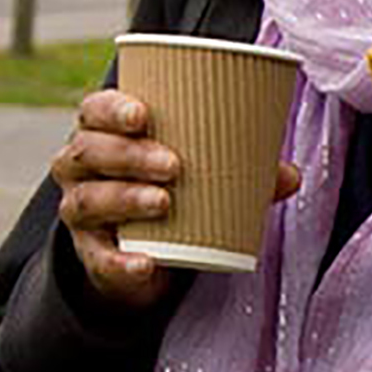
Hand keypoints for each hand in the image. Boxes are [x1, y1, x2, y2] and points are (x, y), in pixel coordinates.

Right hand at [52, 87, 300, 311]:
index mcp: (103, 132)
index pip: (94, 111)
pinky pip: (99, 258)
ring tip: (164, 202)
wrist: (145, 249)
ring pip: (87, 200)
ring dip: (125, 199)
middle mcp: (81, 167)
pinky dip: (121, 262)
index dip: (113, 109)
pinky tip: (146, 263)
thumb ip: (243, 169)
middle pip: (89, 152)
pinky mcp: (91, 254)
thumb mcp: (201, 171)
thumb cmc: (172, 186)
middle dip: (129, 155)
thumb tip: (291, 175)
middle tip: (174, 165)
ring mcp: (81, 211)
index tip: (144, 114)